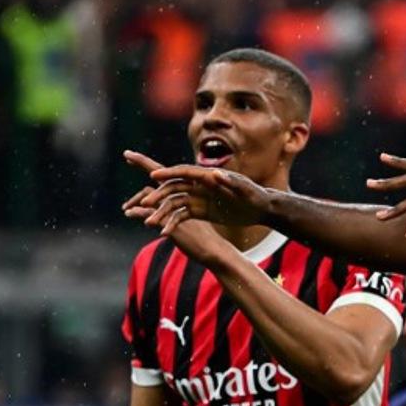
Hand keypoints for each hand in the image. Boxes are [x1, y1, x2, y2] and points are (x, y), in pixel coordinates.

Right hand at [121, 151, 271, 227]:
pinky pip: (181, 216)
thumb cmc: (255, 196)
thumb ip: (231, 182)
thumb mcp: (245, 190)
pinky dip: (172, 223)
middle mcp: (200, 185)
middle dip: (158, 194)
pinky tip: (163, 233)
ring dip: (161, 211)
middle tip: (144, 202)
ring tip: (149, 222)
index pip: (185, 172)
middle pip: (173, 186)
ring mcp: (198, 198)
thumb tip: (215, 174)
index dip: (169, 173)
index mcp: (209, 176)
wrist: (261, 208)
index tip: (153, 174)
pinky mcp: (200, 210)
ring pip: (174, 203)